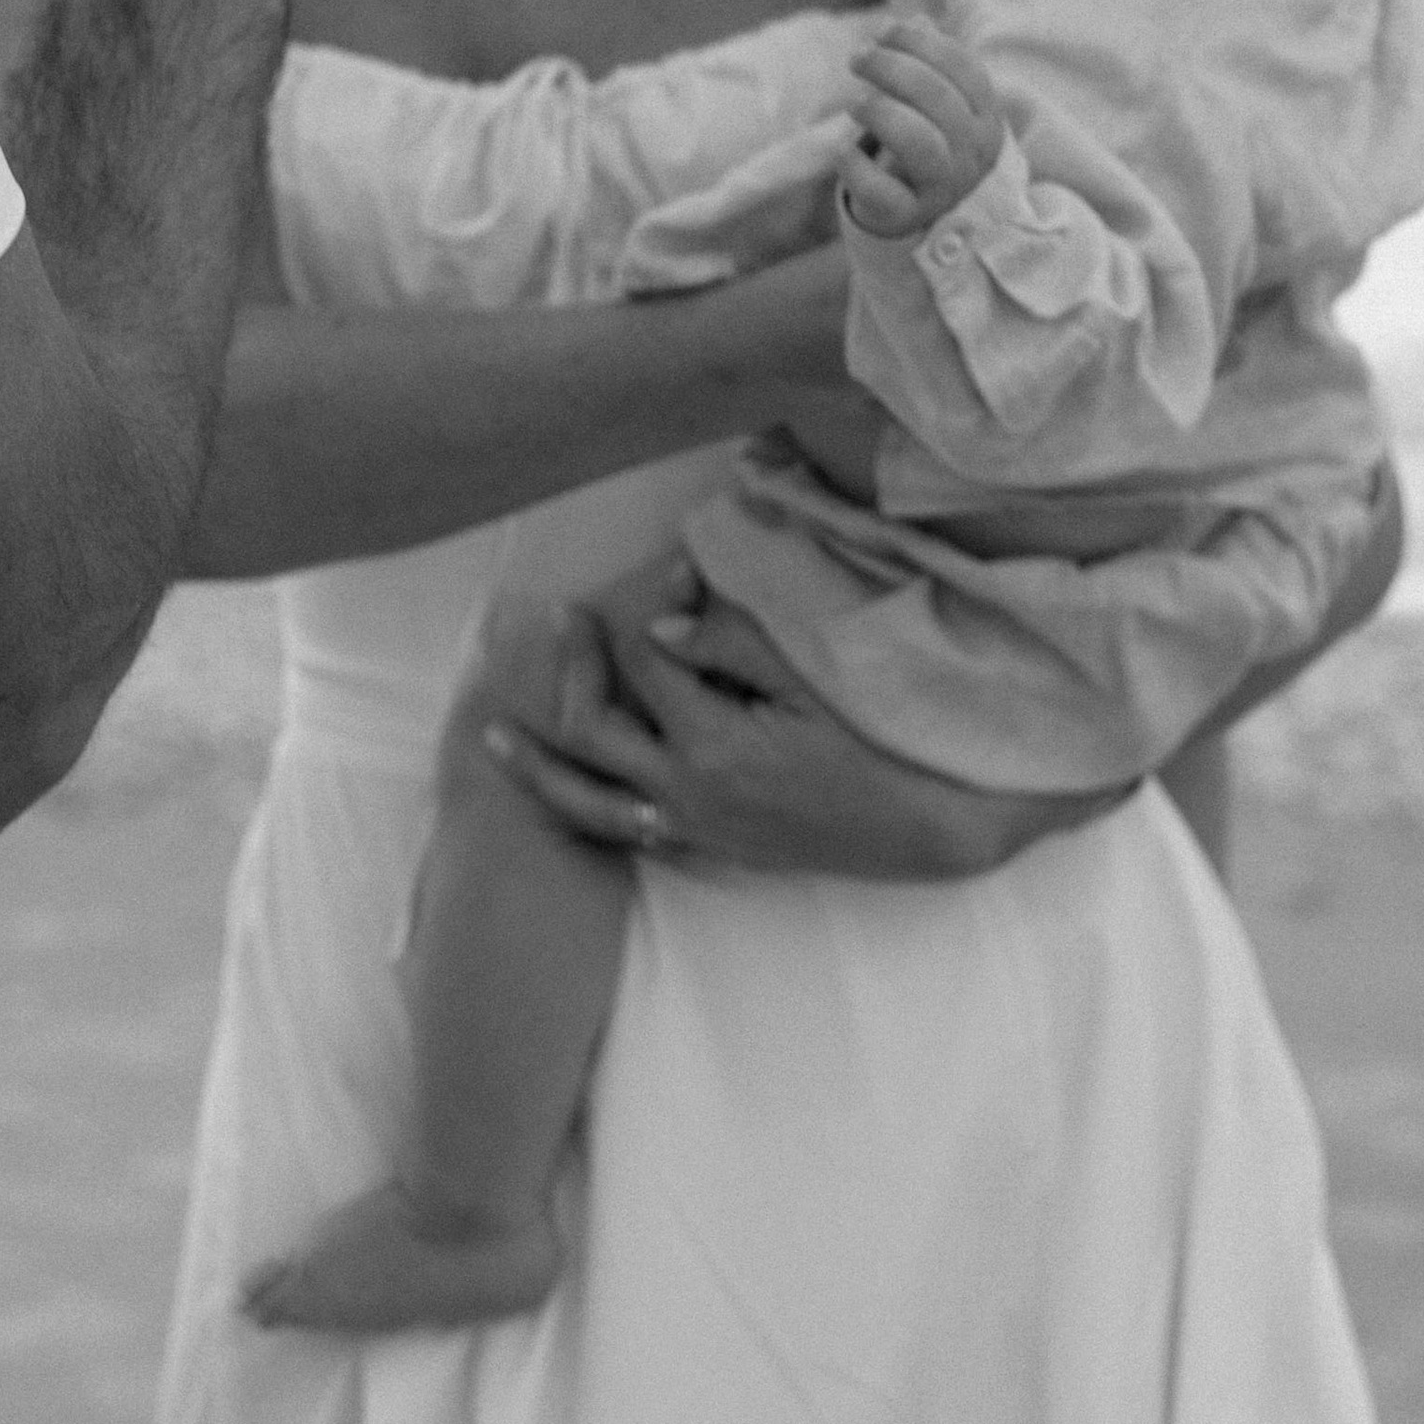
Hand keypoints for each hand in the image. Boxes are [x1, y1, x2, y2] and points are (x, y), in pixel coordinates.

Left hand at [485, 554, 1121, 880]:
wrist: (928, 831)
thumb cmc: (880, 745)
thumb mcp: (814, 681)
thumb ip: (732, 647)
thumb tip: (660, 627)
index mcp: (714, 744)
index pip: (649, 662)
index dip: (649, 609)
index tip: (667, 575)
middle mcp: (689, 793)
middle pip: (593, 728)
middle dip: (570, 669)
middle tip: (561, 620)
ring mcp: (695, 829)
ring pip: (590, 800)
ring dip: (539, 766)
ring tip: (494, 738)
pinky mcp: (709, 848)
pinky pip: (626, 832)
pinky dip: (587, 807)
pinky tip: (569, 787)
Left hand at [841, 19, 1005, 241]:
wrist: (929, 213)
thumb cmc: (931, 139)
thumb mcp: (939, 100)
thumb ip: (928, 61)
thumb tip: (913, 21)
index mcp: (986, 116)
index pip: (964, 69)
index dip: (921, 43)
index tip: (884, 31)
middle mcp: (972, 153)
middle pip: (939, 99)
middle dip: (892, 68)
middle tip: (858, 57)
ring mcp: (943, 187)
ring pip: (919, 143)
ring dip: (881, 112)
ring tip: (854, 102)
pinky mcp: (908, 215)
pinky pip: (882, 190)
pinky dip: (856, 165)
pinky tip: (844, 149)